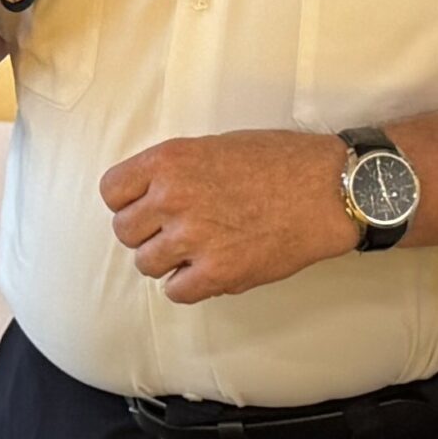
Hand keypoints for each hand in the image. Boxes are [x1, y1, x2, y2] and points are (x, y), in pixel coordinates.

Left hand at [100, 130, 360, 303]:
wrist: (326, 189)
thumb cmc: (276, 161)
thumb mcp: (212, 146)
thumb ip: (174, 171)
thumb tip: (147, 195)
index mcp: (168, 160)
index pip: (111, 190)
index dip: (127, 201)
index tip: (144, 206)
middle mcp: (173, 198)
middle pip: (124, 231)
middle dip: (145, 232)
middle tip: (173, 230)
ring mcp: (194, 237)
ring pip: (146, 264)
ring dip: (166, 261)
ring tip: (194, 250)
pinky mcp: (218, 273)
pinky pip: (176, 292)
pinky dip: (188, 285)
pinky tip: (207, 270)